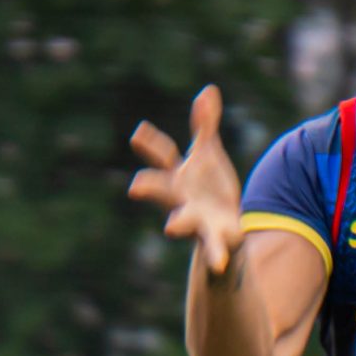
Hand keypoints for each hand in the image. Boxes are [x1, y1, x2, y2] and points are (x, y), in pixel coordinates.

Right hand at [128, 84, 244, 279]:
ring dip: (178, 224)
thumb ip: (204, 125)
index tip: (138, 133)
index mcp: (178, 176)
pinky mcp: (215, 238)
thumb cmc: (208, 187)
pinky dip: (215, 255)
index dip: (150, 144)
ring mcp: (195, 219)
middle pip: (162, 190)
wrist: (221, 226)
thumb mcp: (207, 154)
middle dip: (149, 187)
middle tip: (135, 186)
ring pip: (183, 222)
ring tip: (171, 228)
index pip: (162, 156)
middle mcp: (181, 198)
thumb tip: (208, 90)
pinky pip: (214, 247)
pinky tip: (218, 264)